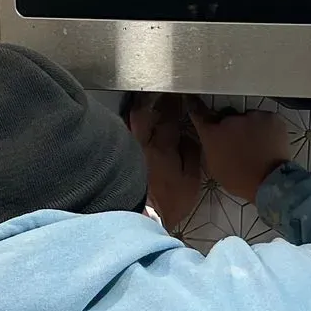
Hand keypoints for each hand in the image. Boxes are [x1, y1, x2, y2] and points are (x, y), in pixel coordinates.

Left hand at [125, 93, 204, 232]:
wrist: (139, 218)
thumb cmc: (168, 203)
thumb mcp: (190, 182)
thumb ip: (191, 155)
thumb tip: (189, 136)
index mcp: (164, 147)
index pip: (170, 118)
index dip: (174, 103)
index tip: (178, 94)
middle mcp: (143, 143)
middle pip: (145, 113)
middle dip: (153, 99)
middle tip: (158, 92)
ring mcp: (128, 149)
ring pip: (130, 122)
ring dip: (137, 108)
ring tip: (142, 100)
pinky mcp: (119, 157)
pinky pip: (122, 134)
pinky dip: (127, 124)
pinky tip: (129, 121)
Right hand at [192, 106, 289, 202]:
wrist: (270, 182)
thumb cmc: (239, 180)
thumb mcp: (215, 166)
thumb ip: (211, 146)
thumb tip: (212, 137)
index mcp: (212, 133)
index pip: (199, 112)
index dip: (196, 106)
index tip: (194, 101)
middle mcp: (230, 119)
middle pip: (228, 118)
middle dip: (231, 127)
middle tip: (240, 144)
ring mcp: (252, 116)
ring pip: (248, 118)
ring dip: (250, 127)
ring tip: (257, 146)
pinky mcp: (271, 117)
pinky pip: (265, 120)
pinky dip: (266, 128)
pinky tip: (268, 143)